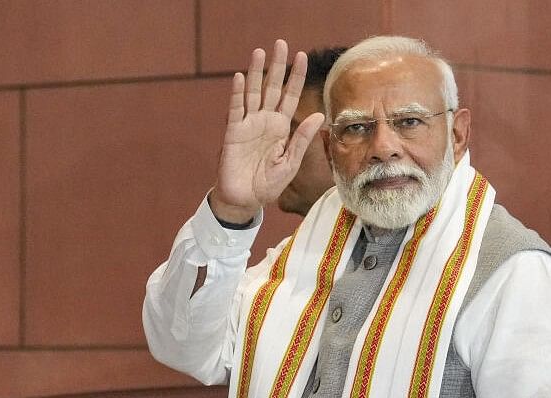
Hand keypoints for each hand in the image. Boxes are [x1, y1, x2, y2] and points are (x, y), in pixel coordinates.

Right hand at [210, 39, 325, 223]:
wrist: (244, 201)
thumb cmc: (267, 185)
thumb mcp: (290, 163)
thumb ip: (302, 139)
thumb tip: (317, 114)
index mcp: (281, 127)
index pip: (290, 96)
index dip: (296, 77)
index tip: (302, 56)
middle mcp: (265, 121)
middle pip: (271, 87)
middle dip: (276, 66)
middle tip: (280, 43)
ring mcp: (248, 125)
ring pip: (252, 93)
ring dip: (255, 73)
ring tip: (259, 52)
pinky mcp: (233, 133)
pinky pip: (236, 110)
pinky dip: (237, 94)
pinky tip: (240, 78)